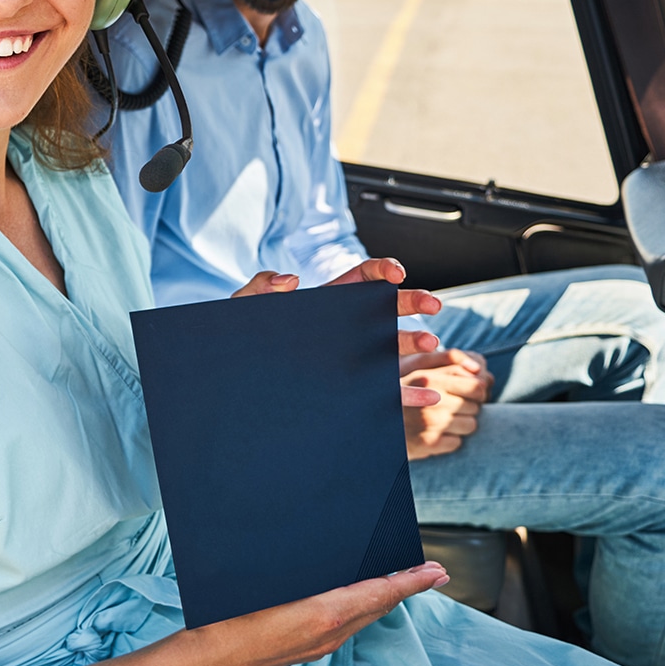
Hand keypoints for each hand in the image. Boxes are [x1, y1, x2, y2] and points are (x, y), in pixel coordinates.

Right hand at [192, 562, 450, 665]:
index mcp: (325, 613)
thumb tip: (332, 559)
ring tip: (400, 581)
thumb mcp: (270, 585)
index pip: (381, 593)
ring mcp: (320, 646)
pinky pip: (347, 624)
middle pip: (379, 606)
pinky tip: (356, 599)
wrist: (209, 659)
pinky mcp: (308, 650)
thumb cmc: (230, 618)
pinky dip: (362, 607)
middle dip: (406, 587)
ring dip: (385, 597)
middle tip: (431, 571)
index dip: (412, 581)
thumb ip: (306, 575)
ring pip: (364, 617)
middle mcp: (331, 634)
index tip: (437, 570)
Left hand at [233, 268, 443, 413]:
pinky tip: (428, 395)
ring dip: (414, 343)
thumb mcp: (243, 310)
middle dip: (413, 303)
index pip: (362, 277)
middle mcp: (345, 328)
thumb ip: (260, 287)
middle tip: (434, 305)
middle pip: (387, 308)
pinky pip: (385, 392)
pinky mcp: (352, 390)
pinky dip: (409, 395)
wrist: (231, 386)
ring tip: (429, 343)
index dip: (382, 270)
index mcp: (326, 302)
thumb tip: (291, 279)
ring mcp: (352, 359)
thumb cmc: (237, 343)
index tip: (397, 273)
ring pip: (391, 348)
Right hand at [399, 349, 490, 458]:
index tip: (467, 393)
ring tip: (441, 419)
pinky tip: (434, 433)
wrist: (371, 420)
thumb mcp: (417, 365)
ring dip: (461, 424)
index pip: (476, 385)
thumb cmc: (398, 388)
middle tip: (451, 407)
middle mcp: (429, 398)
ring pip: (470, 425)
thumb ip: (448, 359)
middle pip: (476, 406)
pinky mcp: (427, 442)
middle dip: (468, 407)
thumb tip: (478, 367)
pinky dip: (449, 440)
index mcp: (428, 377)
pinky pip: (457, 443)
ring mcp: (429, 422)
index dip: (477, 390)